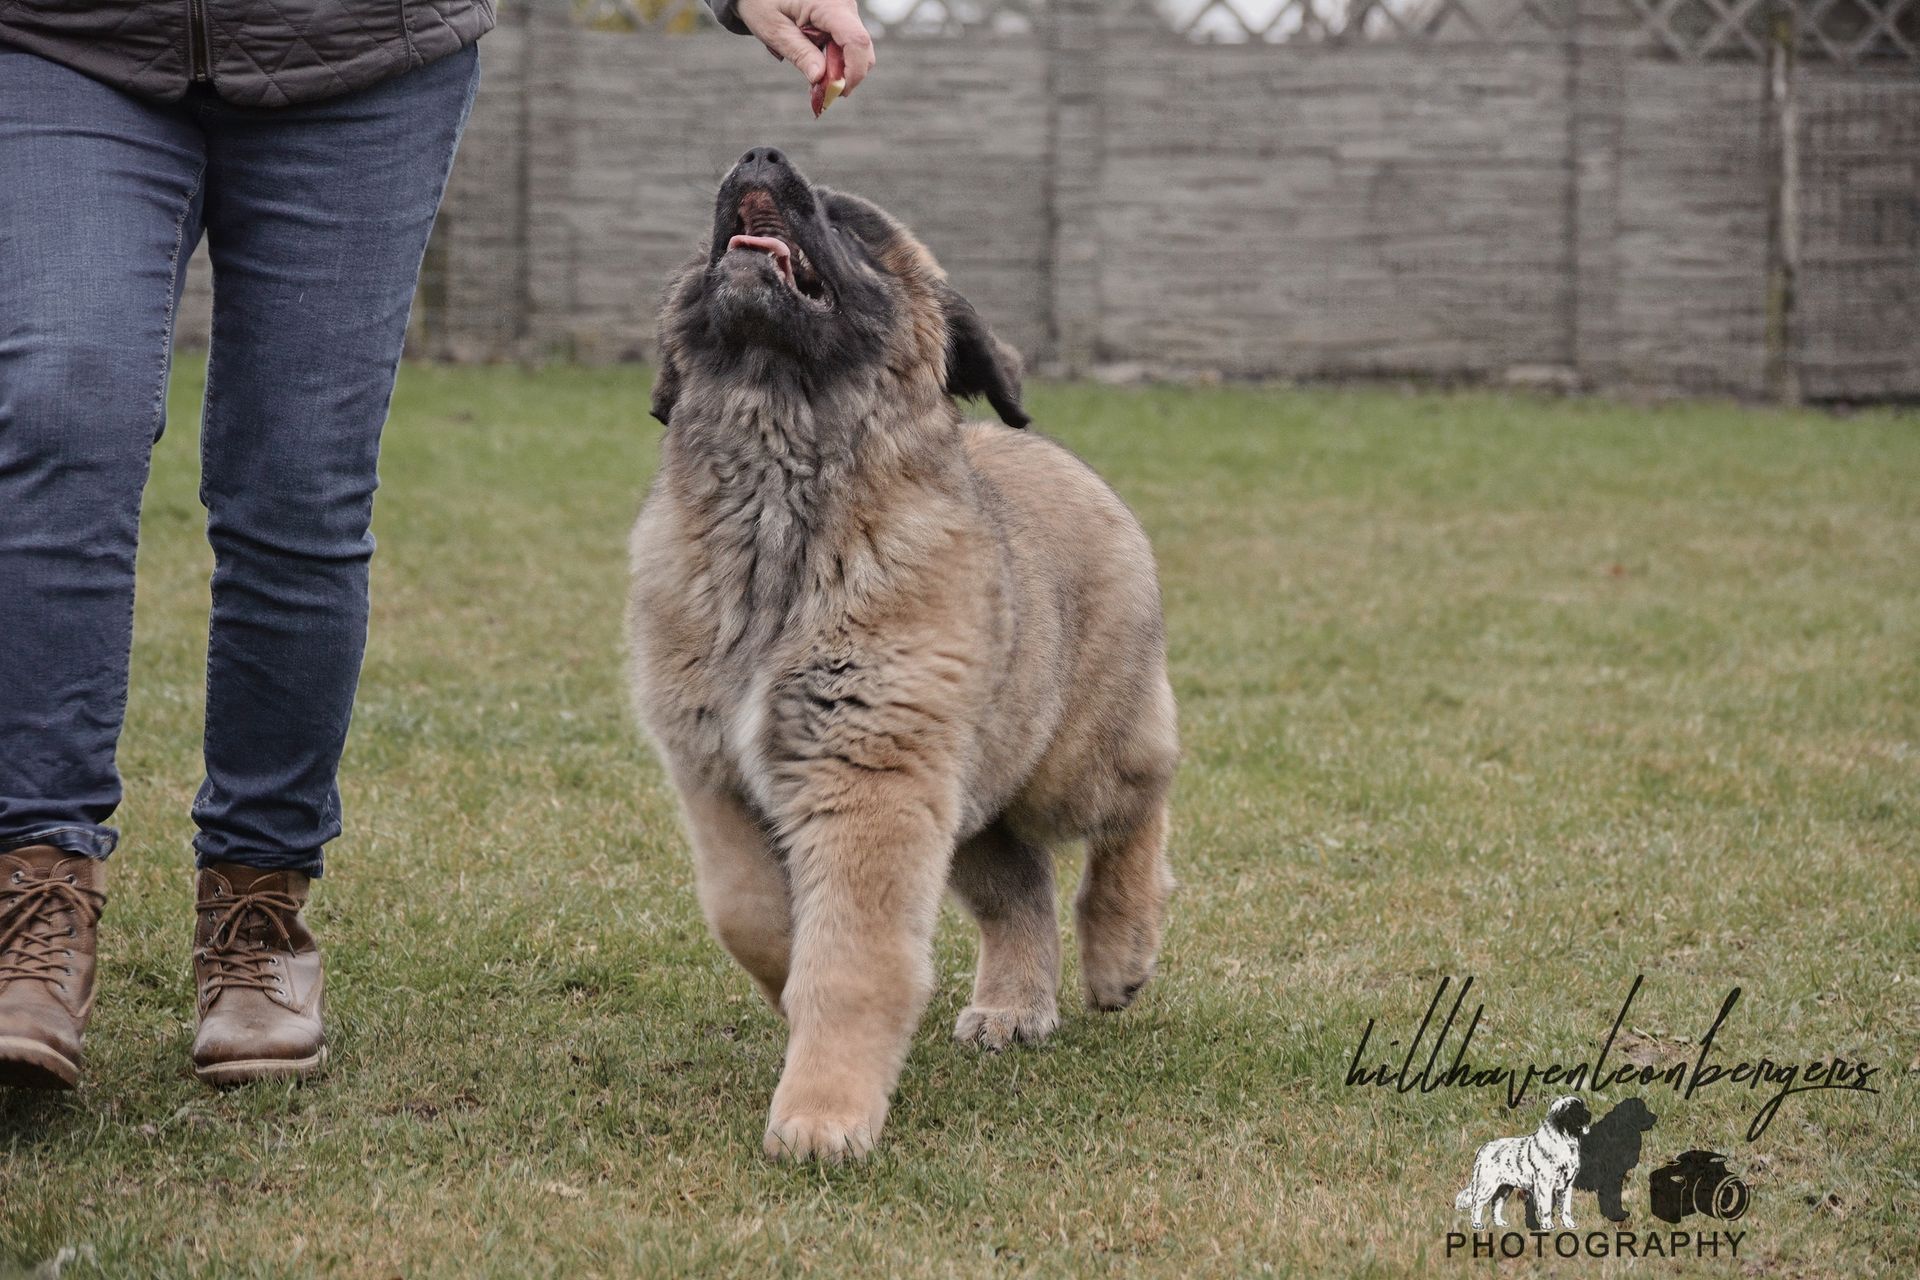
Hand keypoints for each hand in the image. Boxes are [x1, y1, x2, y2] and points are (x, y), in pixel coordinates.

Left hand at [735, 0, 874, 96]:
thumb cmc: (762, 2)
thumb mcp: (775, 30)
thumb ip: (799, 53)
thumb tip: (820, 78)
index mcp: (828, 4)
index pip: (856, 41)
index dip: (854, 72)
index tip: (839, 92)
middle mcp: (843, 4)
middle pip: (862, 48)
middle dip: (846, 75)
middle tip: (821, 91)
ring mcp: (845, 10)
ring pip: (857, 48)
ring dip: (840, 69)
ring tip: (814, 77)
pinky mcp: (843, 16)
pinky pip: (848, 43)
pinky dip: (836, 60)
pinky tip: (817, 64)